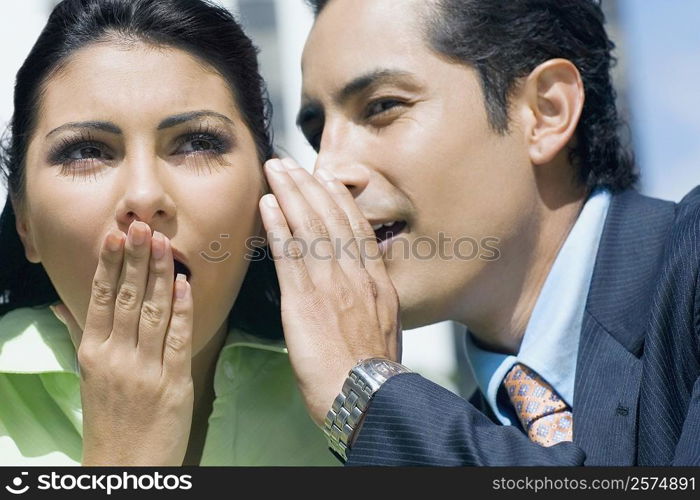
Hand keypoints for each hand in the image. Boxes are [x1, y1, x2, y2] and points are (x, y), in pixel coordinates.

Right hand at [50, 221, 193, 465]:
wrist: (125, 465)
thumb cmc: (108, 417)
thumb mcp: (88, 375)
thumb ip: (80, 335)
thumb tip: (61, 304)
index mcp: (94, 353)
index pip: (101, 299)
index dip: (110, 266)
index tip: (116, 237)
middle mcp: (116, 356)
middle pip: (128, 298)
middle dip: (136, 260)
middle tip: (142, 227)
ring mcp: (145, 368)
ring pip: (154, 311)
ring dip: (160, 274)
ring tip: (164, 243)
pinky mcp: (173, 381)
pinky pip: (179, 338)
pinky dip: (182, 309)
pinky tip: (185, 283)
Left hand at [260, 158, 401, 425]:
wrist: (367, 398)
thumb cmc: (373, 376)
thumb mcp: (386, 330)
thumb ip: (372, 303)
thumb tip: (361, 293)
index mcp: (377, 283)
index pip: (357, 230)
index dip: (339, 200)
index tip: (326, 179)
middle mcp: (357, 276)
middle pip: (332, 219)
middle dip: (310, 186)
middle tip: (291, 162)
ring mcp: (331, 285)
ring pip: (310, 228)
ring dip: (291, 194)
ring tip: (275, 170)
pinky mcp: (304, 300)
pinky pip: (289, 254)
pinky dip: (277, 226)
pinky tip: (266, 205)